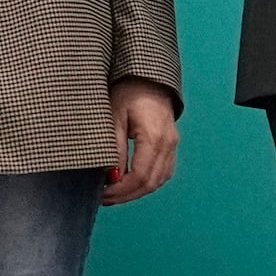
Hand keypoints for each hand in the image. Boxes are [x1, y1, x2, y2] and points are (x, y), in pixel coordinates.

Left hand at [102, 81, 180, 206]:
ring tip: (115, 194)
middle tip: (105, 199)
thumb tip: (112, 177)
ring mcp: (173, 145)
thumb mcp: (114, 118)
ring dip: (137, 191)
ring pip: (159, 181)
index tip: (103, 194)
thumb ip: (114, 149)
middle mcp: (168, 144)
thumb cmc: (128, 92)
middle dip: (127, 195)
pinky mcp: (171, 144)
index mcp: (154, 137)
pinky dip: (148, 182)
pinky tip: (131, 183)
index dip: (121, 191)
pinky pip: (164, 172)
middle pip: (151, 183)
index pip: (140, 176)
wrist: (148, 76)